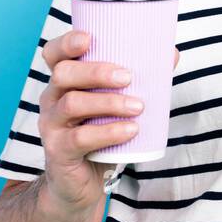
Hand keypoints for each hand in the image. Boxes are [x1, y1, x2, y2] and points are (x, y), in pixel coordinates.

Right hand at [35, 31, 179, 213]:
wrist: (81, 183)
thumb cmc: (100, 135)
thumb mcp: (115, 106)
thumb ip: (139, 80)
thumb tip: (170, 54)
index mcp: (64, 82)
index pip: (54, 55)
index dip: (66, 43)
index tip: (88, 38)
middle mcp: (52, 99)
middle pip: (63, 74)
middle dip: (97, 72)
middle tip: (128, 77)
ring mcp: (51, 126)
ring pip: (72, 104)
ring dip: (109, 102)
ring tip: (138, 106)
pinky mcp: (58, 151)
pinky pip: (80, 138)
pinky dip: (109, 132)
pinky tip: (131, 130)